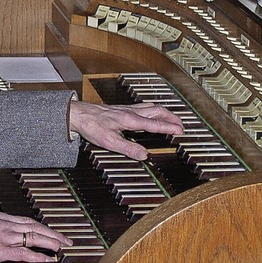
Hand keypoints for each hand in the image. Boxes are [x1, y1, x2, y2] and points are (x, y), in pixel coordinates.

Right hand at [0, 212, 72, 262]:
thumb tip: (10, 242)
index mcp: (0, 218)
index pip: (27, 220)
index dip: (42, 226)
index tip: (51, 231)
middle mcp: (4, 224)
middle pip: (34, 226)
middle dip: (52, 233)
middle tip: (65, 239)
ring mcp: (3, 237)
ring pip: (33, 237)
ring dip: (50, 242)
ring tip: (61, 247)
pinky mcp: (0, 251)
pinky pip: (24, 253)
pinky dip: (38, 256)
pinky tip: (48, 259)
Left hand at [69, 101, 183, 159]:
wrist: (78, 114)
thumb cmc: (91, 126)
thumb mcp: (108, 141)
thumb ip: (127, 148)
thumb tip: (144, 155)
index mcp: (130, 120)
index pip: (154, 124)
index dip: (169, 128)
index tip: (181, 131)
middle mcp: (130, 112)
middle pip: (157, 111)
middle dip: (171, 117)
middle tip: (182, 125)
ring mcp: (126, 109)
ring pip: (151, 107)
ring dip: (164, 112)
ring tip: (172, 117)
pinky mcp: (122, 108)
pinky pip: (143, 106)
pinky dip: (154, 110)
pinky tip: (151, 113)